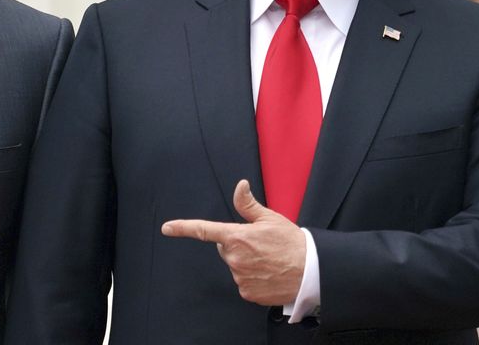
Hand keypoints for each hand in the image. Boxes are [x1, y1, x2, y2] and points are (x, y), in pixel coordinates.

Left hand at [161, 180, 305, 305]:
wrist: (311, 271)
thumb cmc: (291, 242)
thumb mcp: (270, 218)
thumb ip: (248, 204)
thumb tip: (239, 186)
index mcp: (236, 236)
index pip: (204, 230)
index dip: (182, 228)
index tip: (167, 228)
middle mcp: (234, 258)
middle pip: (225, 248)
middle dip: (237, 244)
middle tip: (260, 244)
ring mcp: (239, 276)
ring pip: (235, 265)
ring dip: (246, 261)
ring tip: (267, 259)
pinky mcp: (247, 292)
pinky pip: (243, 281)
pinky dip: (252, 277)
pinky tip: (268, 273)